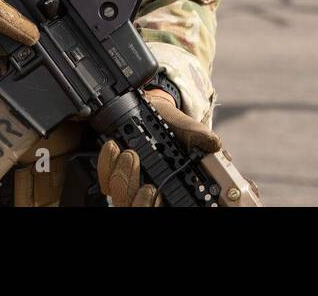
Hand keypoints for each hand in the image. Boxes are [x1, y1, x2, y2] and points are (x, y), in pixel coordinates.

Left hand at [96, 88, 221, 206]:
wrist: (155, 109)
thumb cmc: (175, 126)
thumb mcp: (192, 130)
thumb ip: (201, 138)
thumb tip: (213, 145)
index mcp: (171, 188)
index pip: (162, 205)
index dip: (154, 205)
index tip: (155, 192)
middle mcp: (150, 190)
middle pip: (136, 207)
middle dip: (139, 197)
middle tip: (145, 179)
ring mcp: (131, 183)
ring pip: (120, 196)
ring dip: (123, 176)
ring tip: (129, 153)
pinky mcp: (113, 171)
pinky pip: (104, 179)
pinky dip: (107, 163)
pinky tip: (113, 147)